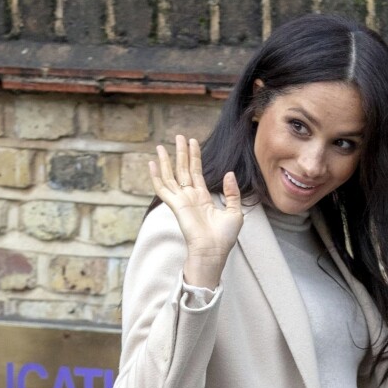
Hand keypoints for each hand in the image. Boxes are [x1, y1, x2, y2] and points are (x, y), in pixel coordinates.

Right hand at [149, 135, 242, 288]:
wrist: (213, 251)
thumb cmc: (224, 237)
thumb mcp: (234, 212)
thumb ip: (232, 192)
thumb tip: (228, 173)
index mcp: (203, 199)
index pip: (196, 173)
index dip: (195, 157)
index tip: (193, 142)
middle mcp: (190, 198)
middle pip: (183, 170)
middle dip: (181, 153)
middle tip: (179, 136)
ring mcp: (181, 201)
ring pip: (171, 176)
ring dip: (167, 160)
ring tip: (162, 145)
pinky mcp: (176, 205)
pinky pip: (162, 188)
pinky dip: (156, 176)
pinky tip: (152, 163)